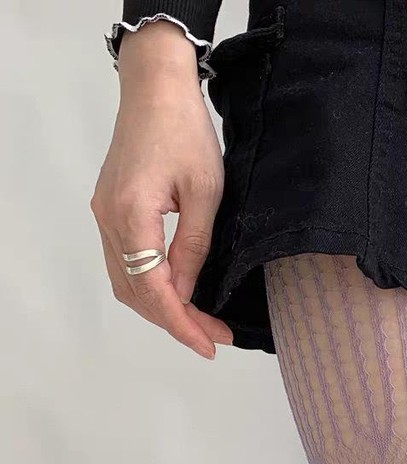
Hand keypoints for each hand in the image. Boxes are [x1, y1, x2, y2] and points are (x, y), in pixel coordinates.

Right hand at [91, 19, 231, 359]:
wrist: (155, 88)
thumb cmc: (186, 133)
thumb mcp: (206, 193)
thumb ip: (194, 248)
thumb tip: (185, 294)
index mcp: (131, 216)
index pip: (153, 290)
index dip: (182, 324)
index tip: (211, 346)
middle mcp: (109, 220)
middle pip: (135, 293)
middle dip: (176, 321)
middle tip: (215, 337)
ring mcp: (104, 215)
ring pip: (127, 282)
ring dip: (162, 308)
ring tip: (202, 323)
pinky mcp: (110, 209)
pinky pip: (125, 263)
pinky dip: (150, 286)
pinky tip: (180, 296)